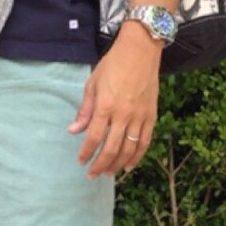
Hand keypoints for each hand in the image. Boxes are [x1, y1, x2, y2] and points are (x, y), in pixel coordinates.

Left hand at [69, 26, 160, 176]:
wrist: (140, 51)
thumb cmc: (113, 64)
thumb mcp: (92, 83)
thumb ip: (84, 109)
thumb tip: (73, 130)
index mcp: (105, 106)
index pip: (94, 137)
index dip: (86, 152)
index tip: (81, 161)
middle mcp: (123, 114)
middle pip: (111, 148)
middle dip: (100, 164)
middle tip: (92, 175)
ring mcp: (139, 116)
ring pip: (129, 149)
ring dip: (117, 164)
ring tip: (108, 173)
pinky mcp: (151, 115)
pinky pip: (145, 141)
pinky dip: (137, 156)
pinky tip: (129, 165)